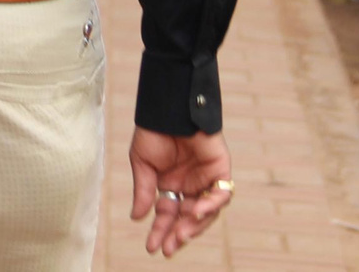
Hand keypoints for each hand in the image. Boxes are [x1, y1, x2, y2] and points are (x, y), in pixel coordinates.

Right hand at [128, 127, 232, 256]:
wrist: (168, 108)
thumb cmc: (153, 131)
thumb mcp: (142, 164)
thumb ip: (144, 192)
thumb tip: (137, 218)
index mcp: (170, 185)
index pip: (167, 215)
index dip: (160, 231)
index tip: (152, 247)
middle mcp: (189, 186)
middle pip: (187, 219)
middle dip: (178, 235)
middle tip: (168, 248)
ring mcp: (206, 179)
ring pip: (206, 212)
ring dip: (194, 225)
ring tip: (181, 234)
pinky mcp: (220, 170)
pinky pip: (221, 194)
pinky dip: (211, 205)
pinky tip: (196, 212)